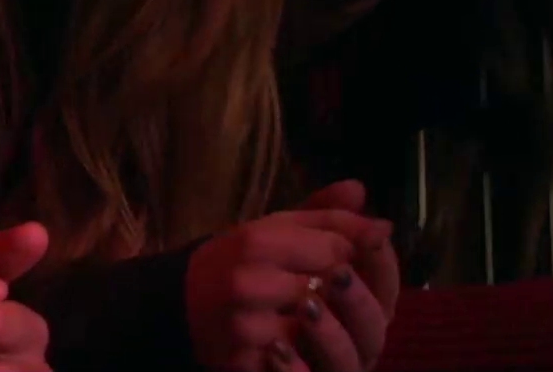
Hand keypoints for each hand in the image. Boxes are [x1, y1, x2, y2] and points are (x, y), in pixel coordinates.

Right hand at [185, 192, 392, 371]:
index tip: (345, 258)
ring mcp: (243, 326)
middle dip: (340, 289)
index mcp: (257, 240)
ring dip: (325, 322)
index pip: (336, 248)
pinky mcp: (241, 361)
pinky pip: (294, 361)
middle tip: (335, 288)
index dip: (350, 255)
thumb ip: (325, 213)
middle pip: (329, 288)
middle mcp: (247, 281)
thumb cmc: (244, 259)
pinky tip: (300, 342)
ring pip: (315, 326)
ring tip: (318, 313)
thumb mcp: (279, 227)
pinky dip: (303, 353)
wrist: (184, 301)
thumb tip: (368, 198)